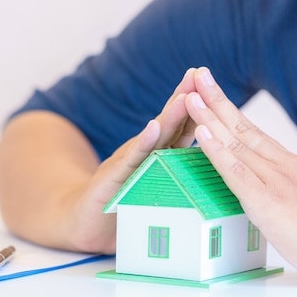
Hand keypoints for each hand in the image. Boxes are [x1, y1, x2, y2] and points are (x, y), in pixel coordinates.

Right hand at [70, 68, 198, 252]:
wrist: (83, 222)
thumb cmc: (123, 206)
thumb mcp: (153, 187)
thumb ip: (175, 173)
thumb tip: (210, 167)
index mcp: (158, 156)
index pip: (182, 128)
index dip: (198, 107)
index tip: (213, 83)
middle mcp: (144, 153)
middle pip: (169, 124)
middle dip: (185, 98)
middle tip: (199, 74)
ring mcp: (128, 163)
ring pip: (154, 138)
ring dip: (170, 116)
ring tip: (185, 97)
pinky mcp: (114, 178)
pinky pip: (132, 160)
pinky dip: (143, 143)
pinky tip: (153, 128)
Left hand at [186, 67, 296, 285]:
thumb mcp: (294, 198)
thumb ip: (271, 184)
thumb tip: (249, 182)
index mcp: (285, 163)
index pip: (250, 129)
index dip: (228, 109)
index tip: (211, 90)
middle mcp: (278, 164)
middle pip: (240, 127)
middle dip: (216, 100)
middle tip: (197, 75)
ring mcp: (271, 180)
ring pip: (234, 142)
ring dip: (209, 117)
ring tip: (190, 96)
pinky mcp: (264, 200)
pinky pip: (235, 170)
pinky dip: (216, 149)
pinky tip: (201, 132)